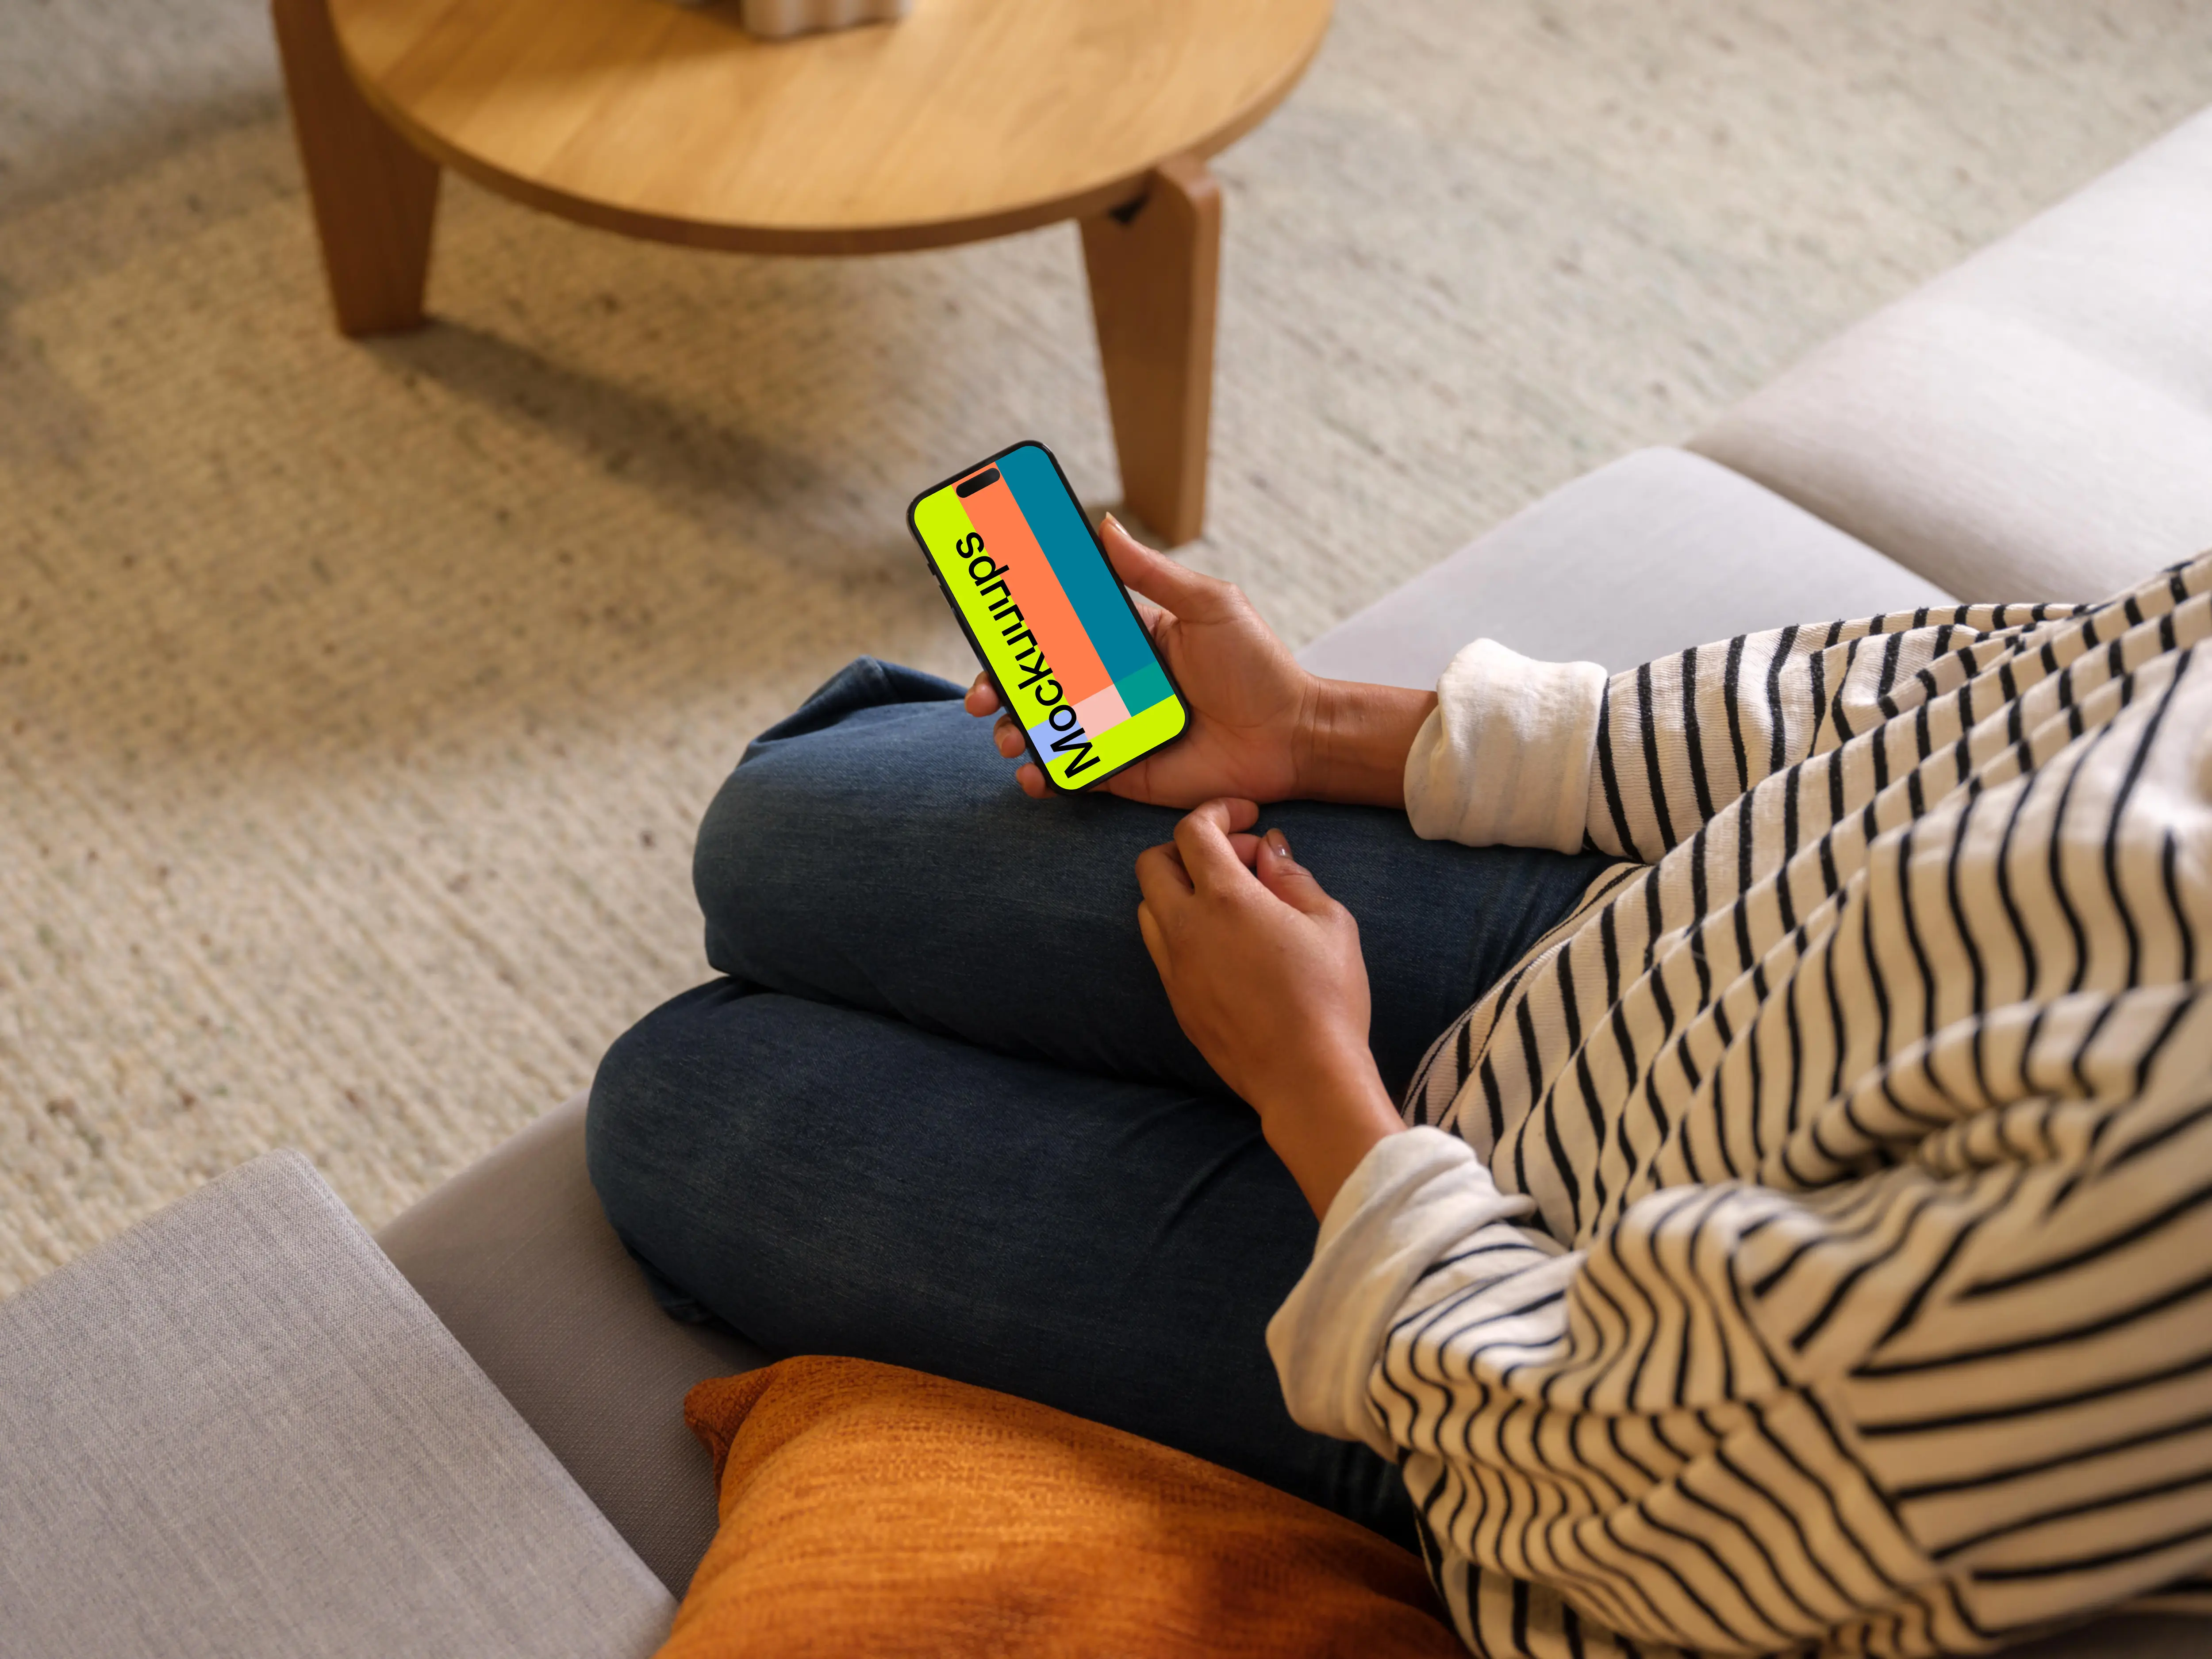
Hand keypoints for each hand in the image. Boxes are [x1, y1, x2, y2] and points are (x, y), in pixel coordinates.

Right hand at [963, 517, 1435, 806]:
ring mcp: (1116, 728)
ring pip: (1047, 727)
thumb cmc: (1258, 667)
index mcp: (1127, 639)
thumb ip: (1153, 572)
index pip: (1060, 628)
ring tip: (1006, 735)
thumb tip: (1104, 525)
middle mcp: (1114, 684)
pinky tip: (1033, 772)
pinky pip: (1074, 771)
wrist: (1291, 737)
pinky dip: (1045, 773)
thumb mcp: (1208, 605)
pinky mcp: (1125, 770)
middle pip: (1040, 681)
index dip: (1020, 627)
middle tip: (981, 694)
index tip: (987, 622)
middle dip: (1001, 686)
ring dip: (1015, 730)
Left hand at [1135, 799, 1403, 1216]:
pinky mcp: (1175, 1000)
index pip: (1192, 831)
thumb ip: (1292, 876)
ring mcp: (1173, 967)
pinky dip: (1181, 928)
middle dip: (1188, 848)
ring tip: (1230, 902)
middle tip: (1238, 861)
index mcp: (1224, 899)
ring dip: (1179, 890)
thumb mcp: (1330, 922)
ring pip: (1149, 907)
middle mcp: (1185, 928)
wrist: (1305, 1077)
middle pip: (1153, 863)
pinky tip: (1224, 943)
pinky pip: (1161, 948)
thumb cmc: (1327, 997)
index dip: (1216, 812)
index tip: (1244, 817)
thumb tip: (1268, 850)